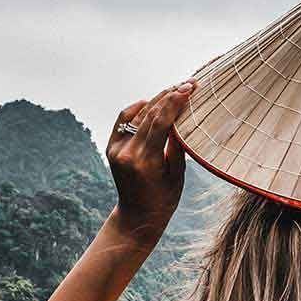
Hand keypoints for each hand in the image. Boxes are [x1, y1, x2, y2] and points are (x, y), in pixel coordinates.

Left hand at [106, 82, 192, 237]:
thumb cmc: (164, 198)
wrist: (137, 215)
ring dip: (156, 100)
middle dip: (169, 96)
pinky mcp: (111, 148)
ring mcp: (116, 149)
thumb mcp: (177, 173)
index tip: (189, 88)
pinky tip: (151, 102)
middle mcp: (126, 153)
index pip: (160, 122)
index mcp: (145, 161)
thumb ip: (177, 144)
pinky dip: (137, 109)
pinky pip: (123, 120)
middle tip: (187, 84)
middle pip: (148, 114)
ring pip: (136, 114)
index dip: (175, 101)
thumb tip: (180, 115)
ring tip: (174, 90)